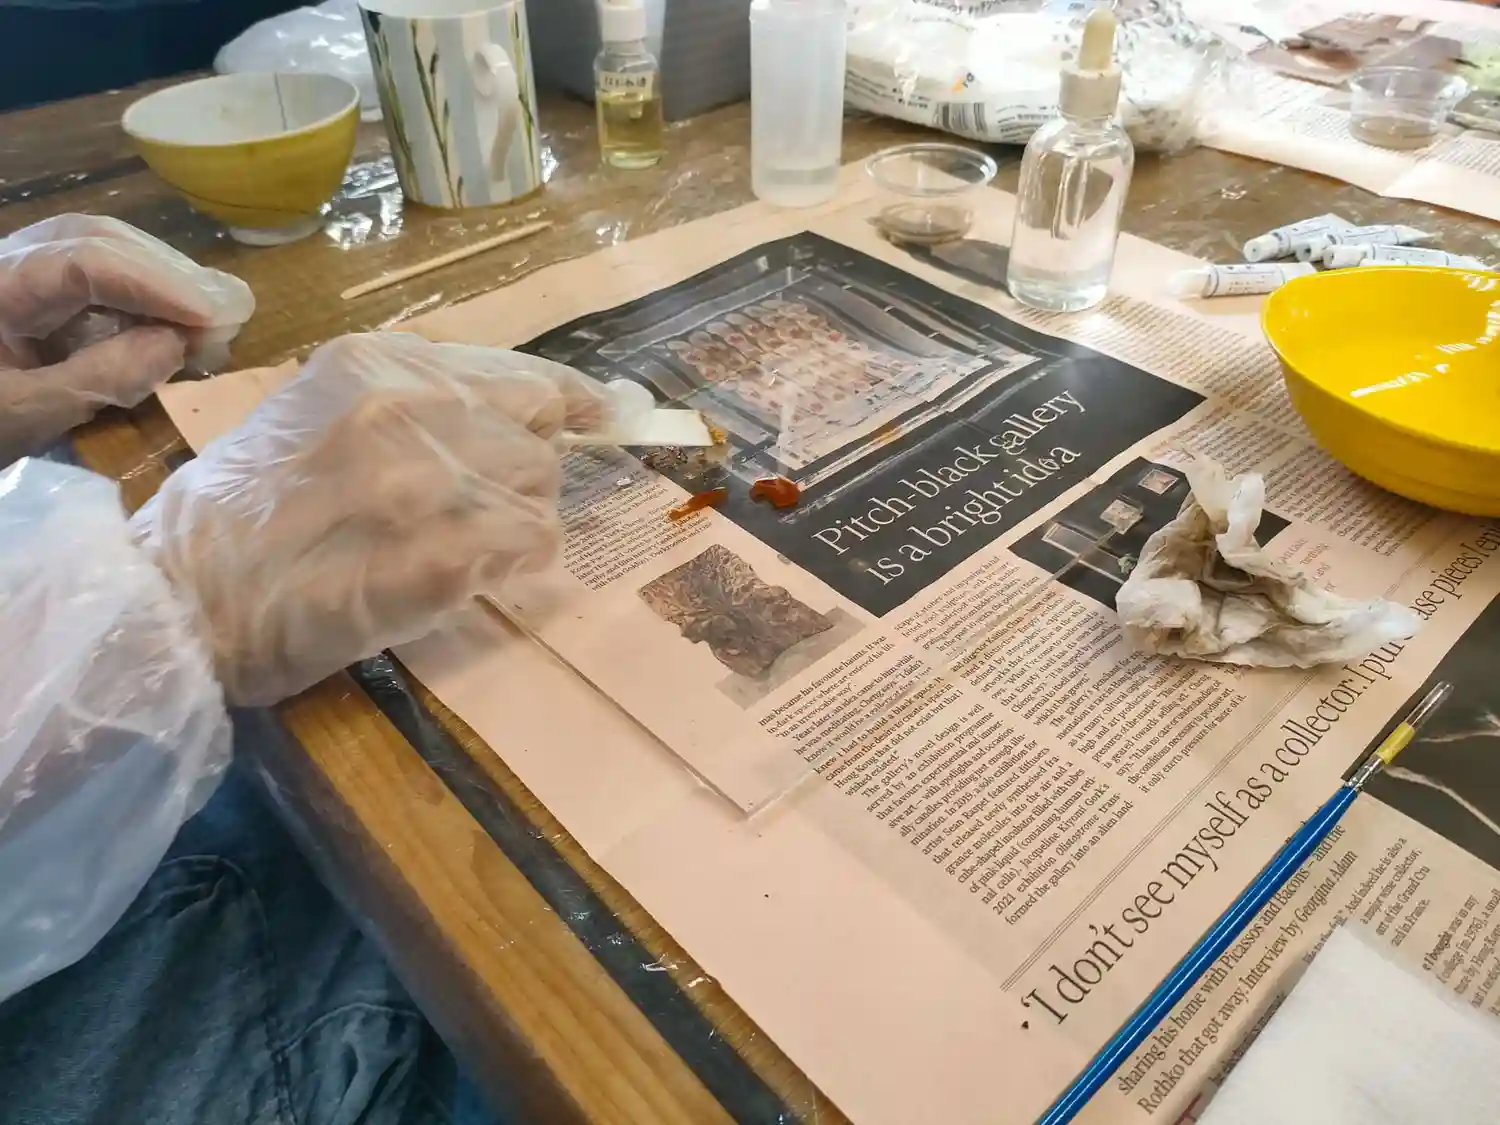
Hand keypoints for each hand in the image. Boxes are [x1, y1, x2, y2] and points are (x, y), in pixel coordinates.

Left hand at [0, 215, 253, 462]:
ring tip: (204, 317)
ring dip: (156, 282)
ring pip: (95, 253)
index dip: (155, 285)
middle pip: (94, 240)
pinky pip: (87, 284)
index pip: (86, 261)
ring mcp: (14, 280)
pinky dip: (136, 301)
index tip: (210, 318)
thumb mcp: (22, 414)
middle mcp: (5, 265)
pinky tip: (167, 327)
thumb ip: (99, 376)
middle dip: (164, 273)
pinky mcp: (25, 304)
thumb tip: (175, 344)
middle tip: (221, 310)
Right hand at [130, 332, 609, 705]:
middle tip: (481, 511)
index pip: (521, 374)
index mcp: (378, 363)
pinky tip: (459, 579)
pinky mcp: (438, 555)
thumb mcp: (317, 415)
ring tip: (452, 552)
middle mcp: (409, 407)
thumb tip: (514, 416)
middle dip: (525, 476)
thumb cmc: (239, 513)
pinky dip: (510, 568)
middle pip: (540, 435)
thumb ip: (411, 405)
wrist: (176, 600)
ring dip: (515, 529)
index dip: (574, 402)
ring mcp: (427, 481)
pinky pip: (527, 549)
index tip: (611, 415)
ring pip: (541, 496)